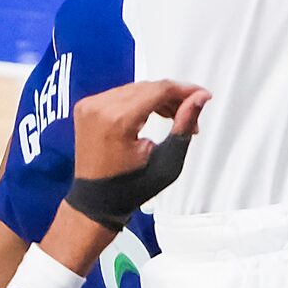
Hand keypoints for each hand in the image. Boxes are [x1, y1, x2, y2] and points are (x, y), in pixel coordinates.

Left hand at [72, 79, 208, 182]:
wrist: (97, 200)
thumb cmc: (128, 187)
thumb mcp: (166, 161)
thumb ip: (183, 126)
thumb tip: (198, 99)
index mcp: (117, 121)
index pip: (158, 91)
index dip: (185, 90)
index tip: (201, 95)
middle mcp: (99, 108)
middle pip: (148, 87)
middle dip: (173, 97)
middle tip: (189, 114)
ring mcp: (90, 106)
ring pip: (135, 88)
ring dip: (157, 98)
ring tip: (172, 117)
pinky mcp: (86, 107)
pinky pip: (121, 93)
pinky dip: (139, 100)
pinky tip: (151, 113)